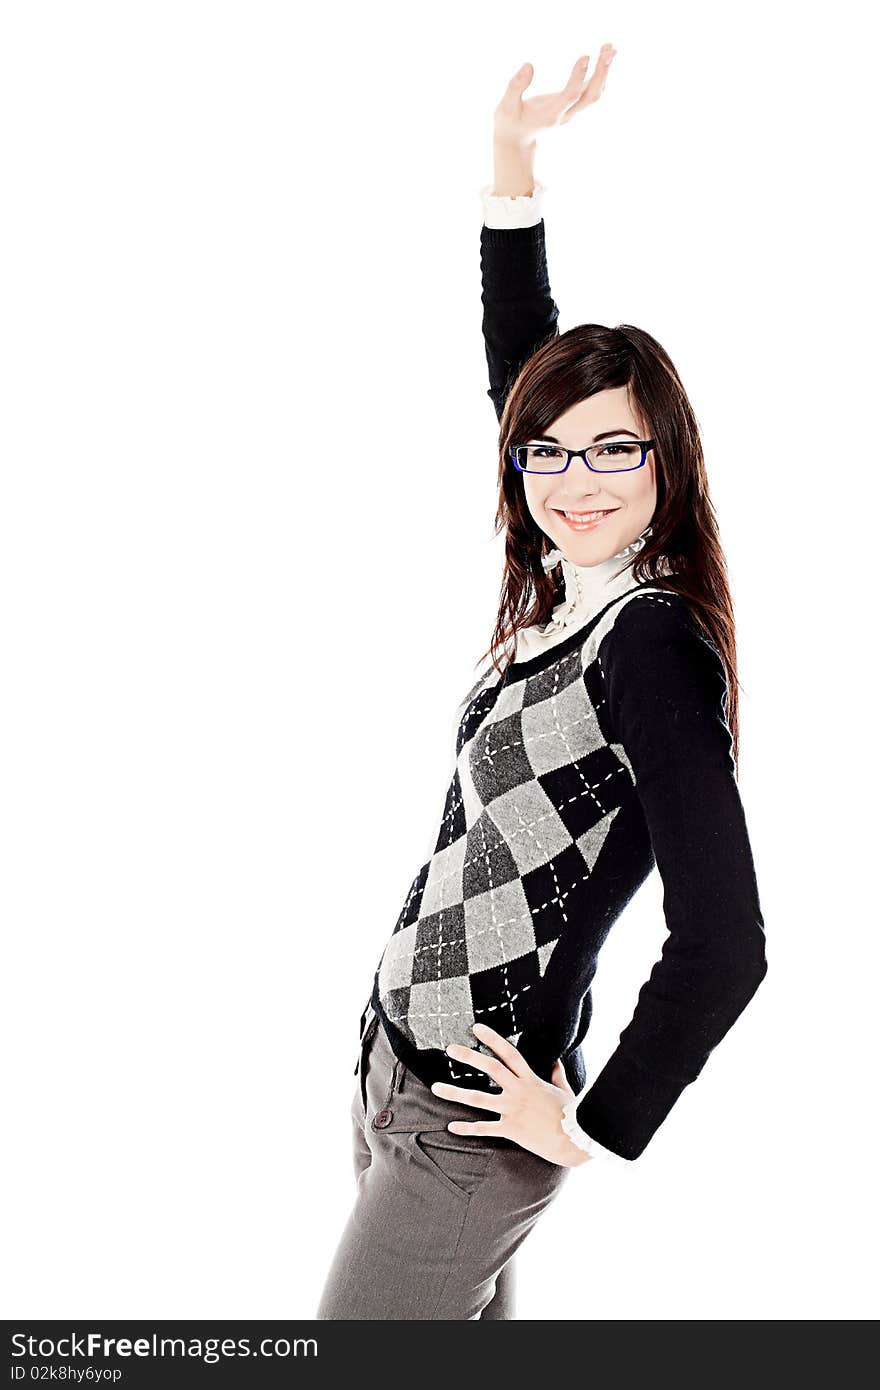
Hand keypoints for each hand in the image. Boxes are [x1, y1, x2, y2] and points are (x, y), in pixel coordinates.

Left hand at [430, 1021, 592, 1167]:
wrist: (575, 1139)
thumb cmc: (572, 1114)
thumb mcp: (565, 1090)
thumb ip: (557, 1074)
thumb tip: (557, 1061)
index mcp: (530, 1079)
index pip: (509, 1053)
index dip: (493, 1039)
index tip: (476, 1028)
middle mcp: (518, 1091)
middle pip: (490, 1069)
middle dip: (469, 1057)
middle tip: (450, 1049)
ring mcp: (513, 1110)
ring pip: (478, 1099)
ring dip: (455, 1093)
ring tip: (435, 1088)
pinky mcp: (511, 1129)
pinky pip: (486, 1128)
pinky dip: (468, 1128)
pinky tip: (451, 1126)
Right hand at [492, 45, 617, 149]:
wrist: (517, 138)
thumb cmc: (510, 121)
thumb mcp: (506, 106)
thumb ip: (516, 86)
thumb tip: (529, 65)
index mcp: (550, 115)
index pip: (570, 96)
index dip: (578, 78)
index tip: (585, 57)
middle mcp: (565, 114)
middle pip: (590, 97)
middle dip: (600, 74)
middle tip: (607, 50)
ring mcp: (571, 110)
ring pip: (594, 94)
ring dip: (604, 71)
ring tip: (610, 47)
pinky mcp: (572, 103)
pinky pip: (591, 89)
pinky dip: (600, 72)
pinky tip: (606, 54)